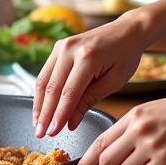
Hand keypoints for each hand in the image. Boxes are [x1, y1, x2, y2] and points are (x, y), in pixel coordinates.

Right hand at [33, 11, 148, 136]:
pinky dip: (42, 92)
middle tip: (41, 134)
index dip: (59, 115)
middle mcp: (71, 48)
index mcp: (88, 56)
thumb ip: (90, 100)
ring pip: (43, 80)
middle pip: (52, 87)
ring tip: (38, 125)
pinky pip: (46, 72)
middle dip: (45, 114)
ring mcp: (62, 45)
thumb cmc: (125, 56)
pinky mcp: (59, 46)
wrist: (127, 30)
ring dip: (39, 104)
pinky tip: (41, 107)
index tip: (52, 133)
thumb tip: (70, 123)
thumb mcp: (114, 81)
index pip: (69, 92)